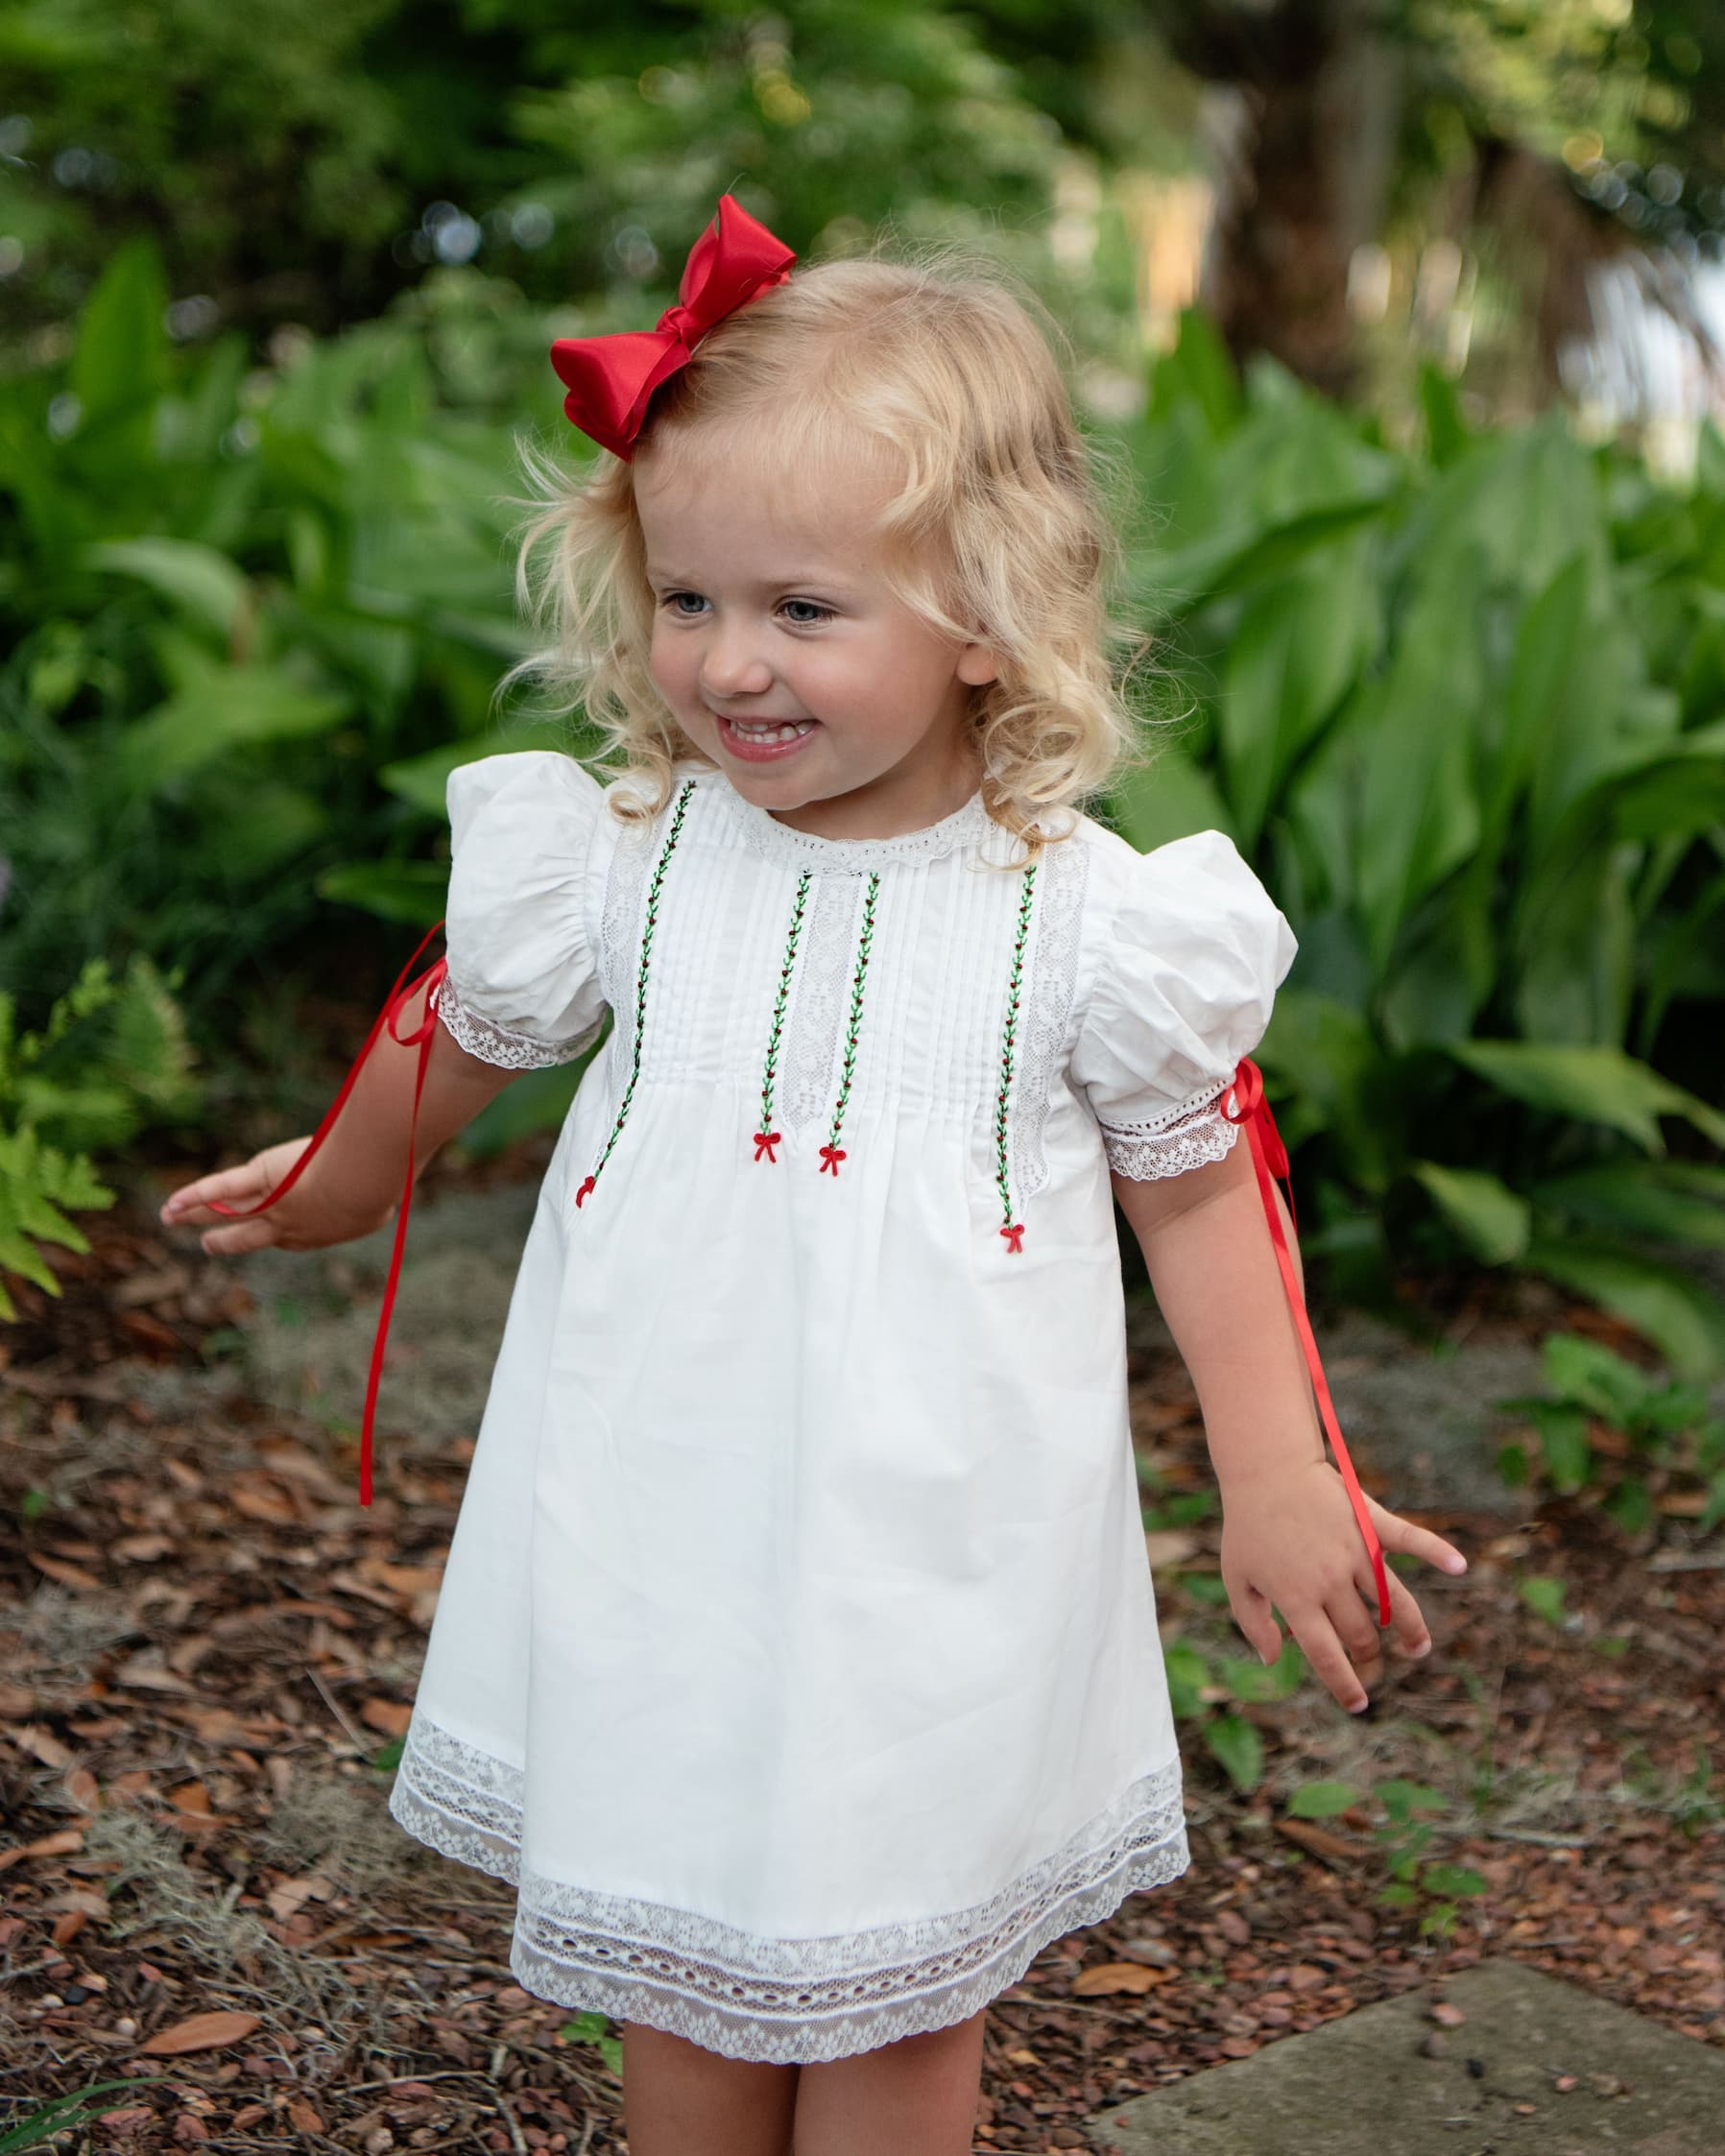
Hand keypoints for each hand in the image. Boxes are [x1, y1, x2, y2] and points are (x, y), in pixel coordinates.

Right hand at [158, 1139, 394, 1255]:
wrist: (363, 1181)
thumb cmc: (382, 1185)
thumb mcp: (386, 1195)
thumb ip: (383, 1191)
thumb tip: (400, 1176)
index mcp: (317, 1233)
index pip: (290, 1238)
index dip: (280, 1235)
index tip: (274, 1234)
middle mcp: (288, 1227)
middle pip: (249, 1236)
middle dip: (227, 1241)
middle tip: (209, 1245)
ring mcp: (271, 1206)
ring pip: (227, 1213)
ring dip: (197, 1216)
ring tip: (172, 1220)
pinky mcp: (261, 1180)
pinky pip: (220, 1189)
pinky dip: (193, 1195)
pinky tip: (170, 1205)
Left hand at [1217, 1460, 1467, 1712]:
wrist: (1265, 1469)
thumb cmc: (1247, 1526)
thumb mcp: (1236, 1577)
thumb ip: (1253, 1623)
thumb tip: (1272, 1660)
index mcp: (1296, 1598)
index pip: (1327, 1655)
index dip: (1344, 1685)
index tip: (1357, 1704)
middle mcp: (1330, 1580)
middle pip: (1361, 1633)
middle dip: (1368, 1658)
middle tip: (1370, 1665)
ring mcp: (1355, 1552)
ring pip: (1393, 1602)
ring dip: (1410, 1631)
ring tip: (1417, 1650)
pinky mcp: (1370, 1524)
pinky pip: (1409, 1540)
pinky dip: (1436, 1551)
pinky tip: (1458, 1566)